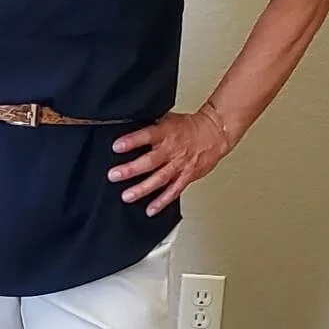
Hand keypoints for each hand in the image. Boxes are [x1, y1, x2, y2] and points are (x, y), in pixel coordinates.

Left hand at [108, 105, 229, 214]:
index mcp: (166, 132)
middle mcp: (172, 150)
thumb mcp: (167, 119)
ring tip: (127, 196)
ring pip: (159, 179)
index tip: (116, 146)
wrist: (214, 134)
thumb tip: (129, 126)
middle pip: (150, 161)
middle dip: (131, 169)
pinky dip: (162, 202)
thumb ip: (150, 126)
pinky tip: (150, 209)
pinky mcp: (186, 177)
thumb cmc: (189, 127)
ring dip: (142, 189)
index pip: (147, 135)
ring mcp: (179, 165)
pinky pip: (173, 191)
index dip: (131, 141)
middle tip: (114, 175)